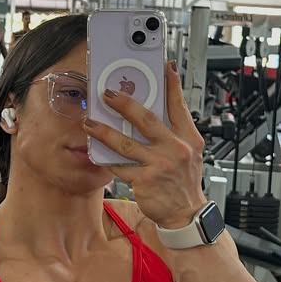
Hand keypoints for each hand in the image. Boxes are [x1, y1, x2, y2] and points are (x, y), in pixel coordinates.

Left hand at [83, 61, 206, 230]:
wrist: (186, 215)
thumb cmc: (184, 182)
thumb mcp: (190, 152)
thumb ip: (176, 130)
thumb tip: (158, 109)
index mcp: (188, 138)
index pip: (178, 105)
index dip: (171, 85)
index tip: (163, 67)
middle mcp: (175, 148)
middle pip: (146, 119)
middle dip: (124, 103)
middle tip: (107, 93)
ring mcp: (159, 164)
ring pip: (126, 143)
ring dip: (104, 131)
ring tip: (89, 123)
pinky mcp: (144, 180)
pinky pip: (120, 166)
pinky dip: (107, 158)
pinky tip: (96, 151)